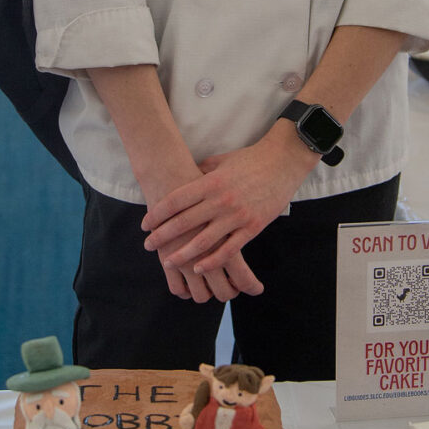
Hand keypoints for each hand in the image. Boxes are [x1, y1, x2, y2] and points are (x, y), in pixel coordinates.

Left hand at [142, 126, 318, 281]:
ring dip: (182, 254)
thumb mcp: (221, 161)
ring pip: (203, 241)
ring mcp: (237, 216)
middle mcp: (221, 200)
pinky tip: (198, 269)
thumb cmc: (250, 159)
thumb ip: (201, 172)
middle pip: (184, 223)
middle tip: (148, 245)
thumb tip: (183, 177)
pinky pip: (228, 250)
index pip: (175, 201)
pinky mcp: (252, 227)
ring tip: (168, 261)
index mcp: (210, 182)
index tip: (145, 225)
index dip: (157, 215)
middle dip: (162, 236)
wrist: (283, 161)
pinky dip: (211, 262)